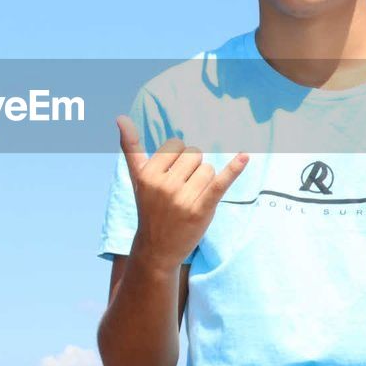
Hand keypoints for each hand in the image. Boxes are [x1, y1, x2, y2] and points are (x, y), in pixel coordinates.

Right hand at [117, 115, 247, 271]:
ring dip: (205, 182)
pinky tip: (245, 156)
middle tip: (181, 191)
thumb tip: (120, 117)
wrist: (157, 249)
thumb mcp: (137, 178)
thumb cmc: (149, 207)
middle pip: (195, 155)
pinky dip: (233, 169)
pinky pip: (219, 183)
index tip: (170, 177)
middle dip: (193, 169)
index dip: (177, 159)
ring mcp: (182, 199)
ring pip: (208, 169)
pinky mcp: (201, 210)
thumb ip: (130, 146)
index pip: (176, 145)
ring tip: (191, 199)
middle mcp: (164, 185)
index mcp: (148, 173)